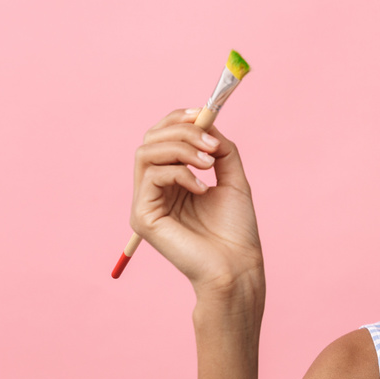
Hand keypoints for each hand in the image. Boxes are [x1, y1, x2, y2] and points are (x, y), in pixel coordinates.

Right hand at [129, 108, 263, 296]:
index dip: (179, 120)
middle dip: (182, 131)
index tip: (204, 112)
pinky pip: (152, 176)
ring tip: (209, 164)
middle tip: (211, 144)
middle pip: (150, 139)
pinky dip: (180, 173)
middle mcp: (154, 190)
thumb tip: (207, 121)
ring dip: (181, 148)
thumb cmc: (236, 230)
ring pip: (146, 152)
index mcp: (173, 180)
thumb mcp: (232, 178)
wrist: (237, 266)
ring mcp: (145, 203)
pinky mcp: (142, 217)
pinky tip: (203, 189)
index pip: (162, 137)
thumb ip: (219, 149)